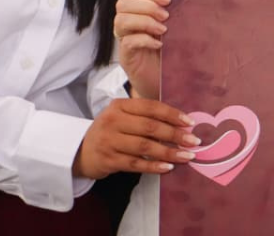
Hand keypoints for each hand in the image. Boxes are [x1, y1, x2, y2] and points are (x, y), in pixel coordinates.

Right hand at [72, 98, 198, 178]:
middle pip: (150, 127)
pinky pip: (136, 164)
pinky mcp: (108, 160)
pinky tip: (168, 168)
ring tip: (187, 156)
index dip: (172, 114)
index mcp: (119, 105)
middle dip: (175, 135)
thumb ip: (145, 116)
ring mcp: (109, 141)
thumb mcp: (121, 117)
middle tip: (194, 141)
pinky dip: (154, 166)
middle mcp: (112, 121)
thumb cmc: (110, 132)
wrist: (80, 151)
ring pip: (145, 147)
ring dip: (169, 152)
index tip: (190, 123)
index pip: (150, 107)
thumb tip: (181, 124)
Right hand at [113, 0, 170, 98]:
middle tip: (165, 16)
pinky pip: (127, 42)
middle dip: (146, 6)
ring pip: (120, 21)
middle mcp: (129, 26)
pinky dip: (144, 40)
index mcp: (139, 15)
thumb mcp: (174, 32)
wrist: (167, 84)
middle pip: (123, 4)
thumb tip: (185, 2)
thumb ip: (174, 17)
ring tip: (163, 30)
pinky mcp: (126, 57)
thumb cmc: (170, 57)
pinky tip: (158, 45)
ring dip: (144, 21)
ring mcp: (125, 41)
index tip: (167, 0)